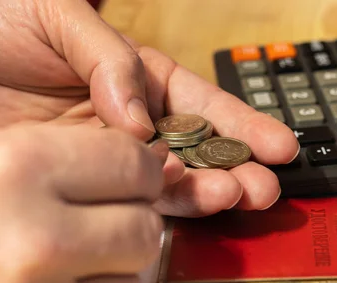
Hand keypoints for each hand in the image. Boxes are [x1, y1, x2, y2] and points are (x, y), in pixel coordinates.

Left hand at [0, 0, 298, 216]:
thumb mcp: (57, 15)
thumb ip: (109, 60)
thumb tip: (140, 120)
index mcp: (136, 80)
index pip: (202, 106)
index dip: (244, 126)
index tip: (279, 146)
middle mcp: (130, 125)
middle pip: (197, 152)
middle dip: (236, 169)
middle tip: (264, 188)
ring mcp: (105, 160)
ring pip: (168, 182)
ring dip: (205, 192)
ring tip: (235, 197)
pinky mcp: (76, 187)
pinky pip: (122, 203)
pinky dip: (153, 209)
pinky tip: (181, 209)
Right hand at [0, 124, 166, 282]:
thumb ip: (75, 154)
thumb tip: (167, 168)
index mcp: (18, 168)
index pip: (136, 167)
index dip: (132, 173)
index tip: (116, 181)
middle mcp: (32, 241)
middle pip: (144, 231)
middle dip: (123, 227)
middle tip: (83, 227)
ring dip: (101, 279)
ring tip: (51, 269)